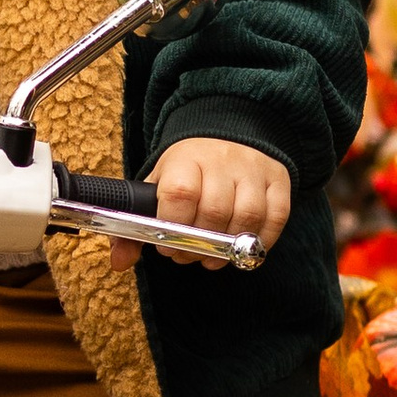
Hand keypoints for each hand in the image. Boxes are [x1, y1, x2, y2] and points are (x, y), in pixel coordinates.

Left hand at [108, 136, 291, 267]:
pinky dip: (261, 241)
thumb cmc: (189, 170)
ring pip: (246, 217)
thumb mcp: (157, 188)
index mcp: (185, 159)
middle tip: (188, 255)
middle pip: (214, 211)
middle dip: (199, 245)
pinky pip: (276, 217)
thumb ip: (134, 227)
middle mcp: (222, 160)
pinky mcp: (278, 180)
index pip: (180, 192)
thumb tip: (119, 262)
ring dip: (229, 249)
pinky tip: (241, 249)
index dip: (173, 226)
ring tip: (212, 257)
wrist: (227, 133)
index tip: (166, 245)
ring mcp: (253, 169)